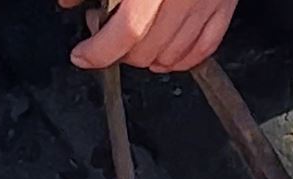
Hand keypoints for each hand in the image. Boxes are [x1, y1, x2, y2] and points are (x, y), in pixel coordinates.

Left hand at [63, 0, 237, 73]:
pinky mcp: (222, 4)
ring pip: (173, 54)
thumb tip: (69, 1)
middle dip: (120, 51)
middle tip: (104, 32)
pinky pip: (205, 46)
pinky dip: (182, 59)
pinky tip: (164, 56)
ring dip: (146, 58)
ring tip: (131, 42)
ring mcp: (205, 1)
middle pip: (148, 47)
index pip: (127, 30)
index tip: (82, 55)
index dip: (99, 51)